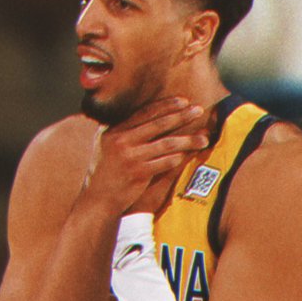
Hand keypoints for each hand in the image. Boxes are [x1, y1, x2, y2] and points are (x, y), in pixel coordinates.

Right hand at [84, 97, 208, 214]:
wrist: (97, 199)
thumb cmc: (106, 171)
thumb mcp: (107, 145)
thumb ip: (124, 130)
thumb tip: (147, 116)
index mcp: (115, 130)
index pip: (145, 113)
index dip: (166, 106)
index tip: (184, 101)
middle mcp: (122, 140)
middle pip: (158, 124)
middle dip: (181, 116)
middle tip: (199, 110)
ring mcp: (130, 157)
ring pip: (166, 144)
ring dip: (188, 140)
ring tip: (204, 138)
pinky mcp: (138, 173)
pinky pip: (164, 163)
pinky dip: (177, 158)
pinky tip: (188, 155)